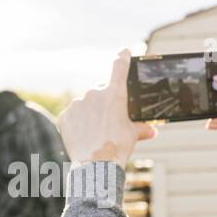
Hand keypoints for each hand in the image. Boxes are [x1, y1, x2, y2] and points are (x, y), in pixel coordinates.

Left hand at [58, 50, 157, 164]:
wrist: (96, 164)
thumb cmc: (118, 147)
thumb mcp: (133, 135)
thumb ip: (142, 128)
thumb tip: (152, 131)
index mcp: (114, 93)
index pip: (119, 66)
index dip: (123, 57)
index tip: (124, 51)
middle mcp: (94, 93)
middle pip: (101, 91)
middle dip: (105, 102)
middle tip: (109, 120)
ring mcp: (77, 104)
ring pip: (85, 104)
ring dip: (90, 113)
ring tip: (96, 133)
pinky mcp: (65, 116)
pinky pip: (73, 116)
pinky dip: (78, 123)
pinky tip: (84, 136)